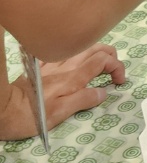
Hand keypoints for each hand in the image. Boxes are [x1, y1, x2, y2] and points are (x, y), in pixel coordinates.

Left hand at [0, 44, 125, 139]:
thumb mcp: (59, 115)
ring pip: (80, 47)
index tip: (118, 81)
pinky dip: (72, 52)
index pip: (103, 61)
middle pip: (95, 48)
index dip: (117, 67)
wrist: (2, 108)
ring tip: (98, 63)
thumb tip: (103, 92)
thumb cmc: (30, 116)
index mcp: (73, 78)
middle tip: (113, 70)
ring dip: (95, 51)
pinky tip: (71, 60)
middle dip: (110, 55)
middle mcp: (66, 67)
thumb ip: (83, 100)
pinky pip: (60, 52)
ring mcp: (52, 64)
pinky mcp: (40, 66)